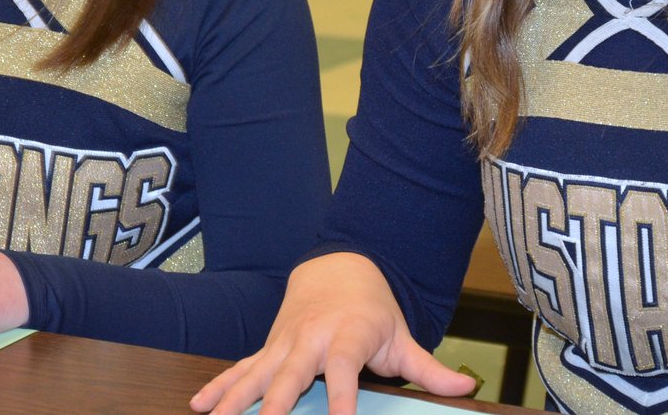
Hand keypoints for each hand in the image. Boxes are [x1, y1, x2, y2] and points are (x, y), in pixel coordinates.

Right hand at [189, 253, 476, 414]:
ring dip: (235, 399)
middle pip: (290, 375)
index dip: (342, 399)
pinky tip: (200, 406)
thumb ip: (429, 369)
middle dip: (275, 405)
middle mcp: (309, 340)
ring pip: (255, 374)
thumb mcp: (402, 335)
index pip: (344, 371)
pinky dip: (219, 387)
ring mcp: (283, 344)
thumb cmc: (372, 309)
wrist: (337, 267)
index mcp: (346, 337)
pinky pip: (240, 369)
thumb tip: (467, 388)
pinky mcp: (267, 349)